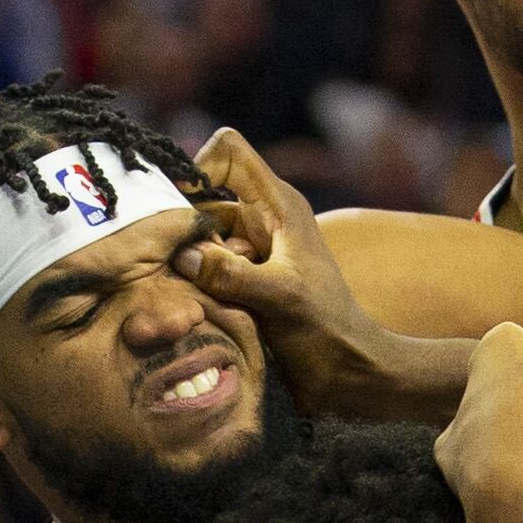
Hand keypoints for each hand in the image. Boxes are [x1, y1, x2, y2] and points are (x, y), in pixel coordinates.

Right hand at [183, 128, 391, 415]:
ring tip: (189, 294)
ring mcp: (250, 249)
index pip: (230, 150)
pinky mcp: (242, 279)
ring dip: (186, 261)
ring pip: (197, 235)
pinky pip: (203, 267)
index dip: (200, 167)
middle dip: (182, 224)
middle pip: (201, 195)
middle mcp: (261, 219)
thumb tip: (186, 254)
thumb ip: (235, 274)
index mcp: (278, 204)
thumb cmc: (327, 330)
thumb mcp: (282, 298)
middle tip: (173, 264)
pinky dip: (193, 283)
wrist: (348, 372)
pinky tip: (196, 309)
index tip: (184, 209)